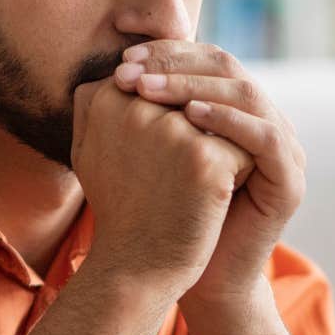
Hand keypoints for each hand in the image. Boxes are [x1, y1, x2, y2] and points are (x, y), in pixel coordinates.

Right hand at [70, 75, 254, 301]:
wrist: (138, 267)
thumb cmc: (121, 208)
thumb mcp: (92, 149)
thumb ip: (101, 102)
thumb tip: (123, 67)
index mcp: (102, 95)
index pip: (161, 74)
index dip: (179, 105)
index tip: (168, 152)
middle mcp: (133, 104)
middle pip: (195, 91)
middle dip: (205, 122)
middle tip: (186, 173)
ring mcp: (170, 128)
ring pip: (222, 115)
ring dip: (224, 144)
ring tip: (202, 185)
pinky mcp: (204, 156)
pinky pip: (242, 145)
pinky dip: (240, 170)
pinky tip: (220, 200)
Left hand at [111, 41, 305, 308]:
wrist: (195, 277)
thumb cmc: (166, 214)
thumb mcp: (149, 155)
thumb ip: (141, 115)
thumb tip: (106, 71)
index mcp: (236, 110)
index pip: (207, 60)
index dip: (168, 52)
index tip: (123, 58)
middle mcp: (264, 121)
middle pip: (228, 67)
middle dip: (176, 63)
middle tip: (131, 68)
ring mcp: (284, 149)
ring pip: (246, 94)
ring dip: (193, 86)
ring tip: (148, 90)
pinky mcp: (289, 180)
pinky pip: (265, 137)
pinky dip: (229, 121)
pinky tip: (190, 118)